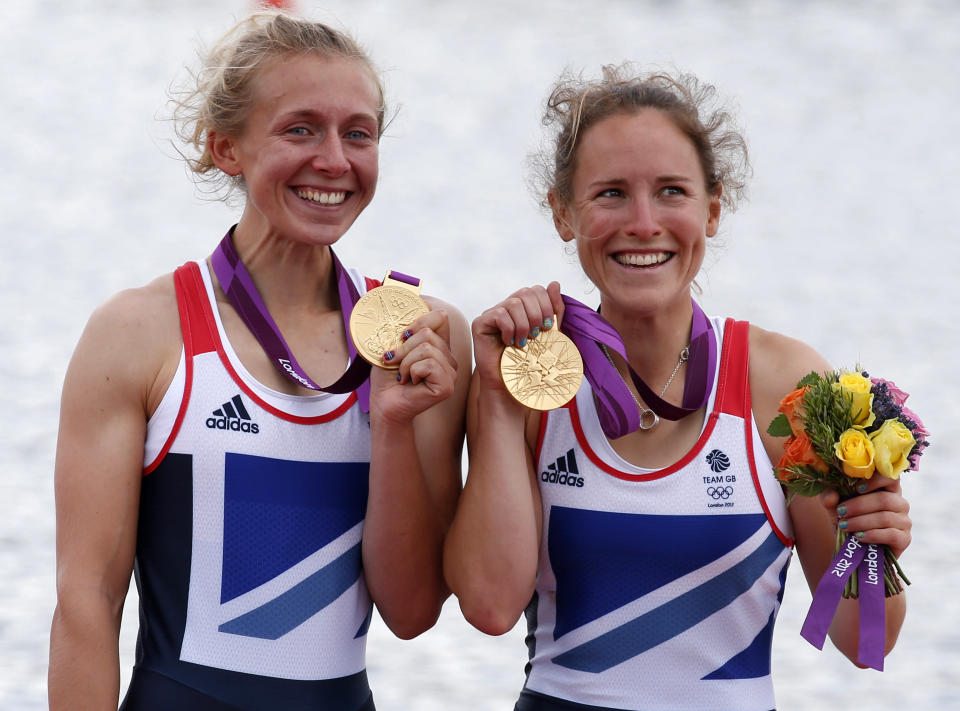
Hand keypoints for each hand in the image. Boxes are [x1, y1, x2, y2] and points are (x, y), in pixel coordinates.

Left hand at [369, 309, 457, 423]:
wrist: (384, 403)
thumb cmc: (387, 376)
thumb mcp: (393, 344)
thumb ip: (404, 327)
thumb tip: (409, 299)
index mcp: (439, 345)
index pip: (440, 316)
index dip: (418, 321)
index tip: (401, 336)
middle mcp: (448, 357)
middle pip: (428, 333)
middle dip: (404, 348)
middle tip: (395, 363)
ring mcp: (451, 372)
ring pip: (427, 348)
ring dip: (405, 362)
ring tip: (402, 375)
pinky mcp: (447, 385)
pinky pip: (429, 364)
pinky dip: (411, 372)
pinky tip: (410, 383)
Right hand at [471, 282, 564, 386]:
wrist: (511, 384)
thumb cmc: (529, 362)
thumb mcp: (549, 334)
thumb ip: (554, 310)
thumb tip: (554, 283)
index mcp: (523, 307)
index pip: (537, 289)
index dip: (547, 304)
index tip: (549, 326)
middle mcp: (506, 306)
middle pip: (526, 292)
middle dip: (536, 314)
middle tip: (536, 335)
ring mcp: (492, 313)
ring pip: (513, 303)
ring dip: (523, 325)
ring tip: (523, 343)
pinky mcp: (480, 323)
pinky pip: (499, 314)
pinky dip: (509, 329)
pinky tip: (509, 343)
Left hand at [821, 476, 911, 558]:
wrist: (857, 551)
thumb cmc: (849, 523)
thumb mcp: (836, 510)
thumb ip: (831, 500)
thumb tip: (830, 495)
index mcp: (887, 490)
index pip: (890, 477)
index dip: (876, 480)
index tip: (857, 488)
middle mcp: (900, 503)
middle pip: (884, 499)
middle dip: (858, 505)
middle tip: (841, 512)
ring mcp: (904, 521)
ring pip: (885, 517)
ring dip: (861, 521)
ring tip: (844, 526)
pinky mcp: (904, 539)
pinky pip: (891, 534)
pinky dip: (872, 535)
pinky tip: (858, 536)